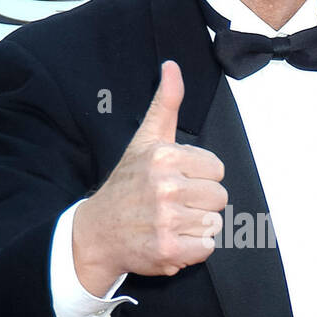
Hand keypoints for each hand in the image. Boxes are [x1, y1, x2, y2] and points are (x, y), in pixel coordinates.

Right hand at [72, 60, 227, 291]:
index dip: (201, 177)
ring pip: (214, 223)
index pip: (216, 169)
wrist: (97, 233)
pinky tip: (171, 240)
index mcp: (164, 156)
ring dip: (196, 227)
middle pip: (219, 197)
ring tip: (171, 222)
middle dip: (201, 203)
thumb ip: (165, 104)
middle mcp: (165, 186)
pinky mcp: (167, 249)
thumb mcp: (145, 140)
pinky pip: (207, 247)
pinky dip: (192, 249)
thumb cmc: (127, 184)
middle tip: (173, 205)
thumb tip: (172, 67)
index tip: (178, 181)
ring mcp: (166, 220)